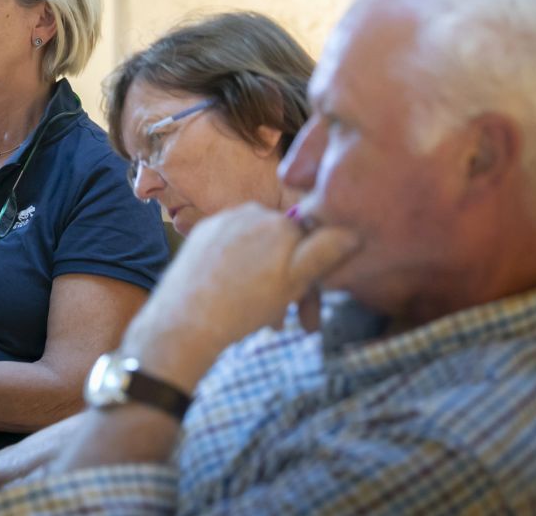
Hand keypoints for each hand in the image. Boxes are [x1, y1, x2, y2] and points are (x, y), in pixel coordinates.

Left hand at [120, 203, 359, 391]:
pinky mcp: (202, 233)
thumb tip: (351, 229)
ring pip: (260, 251)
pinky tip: (242, 301)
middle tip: (294, 324)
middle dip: (292, 285)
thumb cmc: (244, 306)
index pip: (313, 241)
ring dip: (269, 283)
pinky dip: (244, 273)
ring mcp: (223, 220)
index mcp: (279, 222)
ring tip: (267, 321)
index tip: (312, 313)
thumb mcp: (295, 283)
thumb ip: (325, 252)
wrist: (184, 320)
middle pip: (284, 247)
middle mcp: (251, 211)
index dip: (317, 278)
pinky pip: (234, 249)